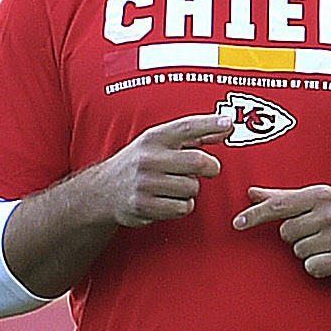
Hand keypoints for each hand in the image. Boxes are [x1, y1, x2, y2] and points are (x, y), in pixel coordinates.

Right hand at [89, 113, 229, 226]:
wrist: (102, 191)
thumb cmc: (139, 163)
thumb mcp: (159, 143)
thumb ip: (194, 135)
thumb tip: (227, 126)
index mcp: (154, 138)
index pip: (186, 127)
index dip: (209, 124)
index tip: (229, 124)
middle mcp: (148, 158)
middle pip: (198, 161)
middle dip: (211, 167)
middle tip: (209, 169)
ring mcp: (145, 182)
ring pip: (193, 187)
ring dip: (191, 189)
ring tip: (176, 186)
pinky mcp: (144, 205)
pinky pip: (183, 207)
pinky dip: (182, 206)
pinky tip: (169, 200)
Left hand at [234, 185, 330, 278]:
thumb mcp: (321, 198)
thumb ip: (285, 197)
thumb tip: (252, 193)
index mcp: (321, 194)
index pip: (280, 205)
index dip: (256, 215)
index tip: (237, 223)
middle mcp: (330, 213)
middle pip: (286, 232)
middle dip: (297, 235)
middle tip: (318, 231)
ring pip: (298, 251)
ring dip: (309, 251)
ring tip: (329, 243)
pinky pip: (312, 267)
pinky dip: (319, 266)